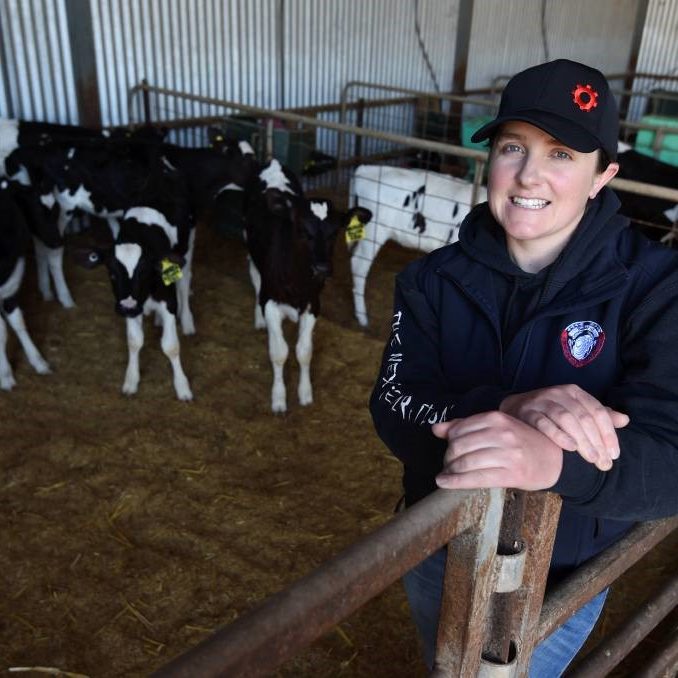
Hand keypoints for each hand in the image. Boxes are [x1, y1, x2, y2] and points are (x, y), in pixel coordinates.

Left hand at [433, 411, 562, 490]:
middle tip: (447, 464)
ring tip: (446, 474)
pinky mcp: (512, 474)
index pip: (460, 429)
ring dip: (450, 470)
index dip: (448, 440)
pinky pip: (477, 478)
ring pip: (466, 462)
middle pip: (460, 446)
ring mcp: (508, 454)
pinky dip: (456, 482)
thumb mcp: (497, 426)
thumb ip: (465, 425)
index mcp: (497, 418)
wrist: (553, 459)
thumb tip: (436, 429)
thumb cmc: (520, 441)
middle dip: (448, 457)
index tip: (448, 449)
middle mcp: (502, 434)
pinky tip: (444, 482)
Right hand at [499, 385, 628, 470]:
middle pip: (584, 417)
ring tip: (591, 459)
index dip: (609, 434)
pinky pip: (545, 423)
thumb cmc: (551, 412)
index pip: (597, 412)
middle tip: (603, 463)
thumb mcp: (576, 409)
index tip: (614, 455)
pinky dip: (558, 435)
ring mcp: (542, 401)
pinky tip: (570, 448)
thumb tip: (625, 420)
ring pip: (567, 419)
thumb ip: (599, 415)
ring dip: (582, 440)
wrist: (515, 408)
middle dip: (597, 442)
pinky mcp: (527, 412)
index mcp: (574, 392)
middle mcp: (559, 393)